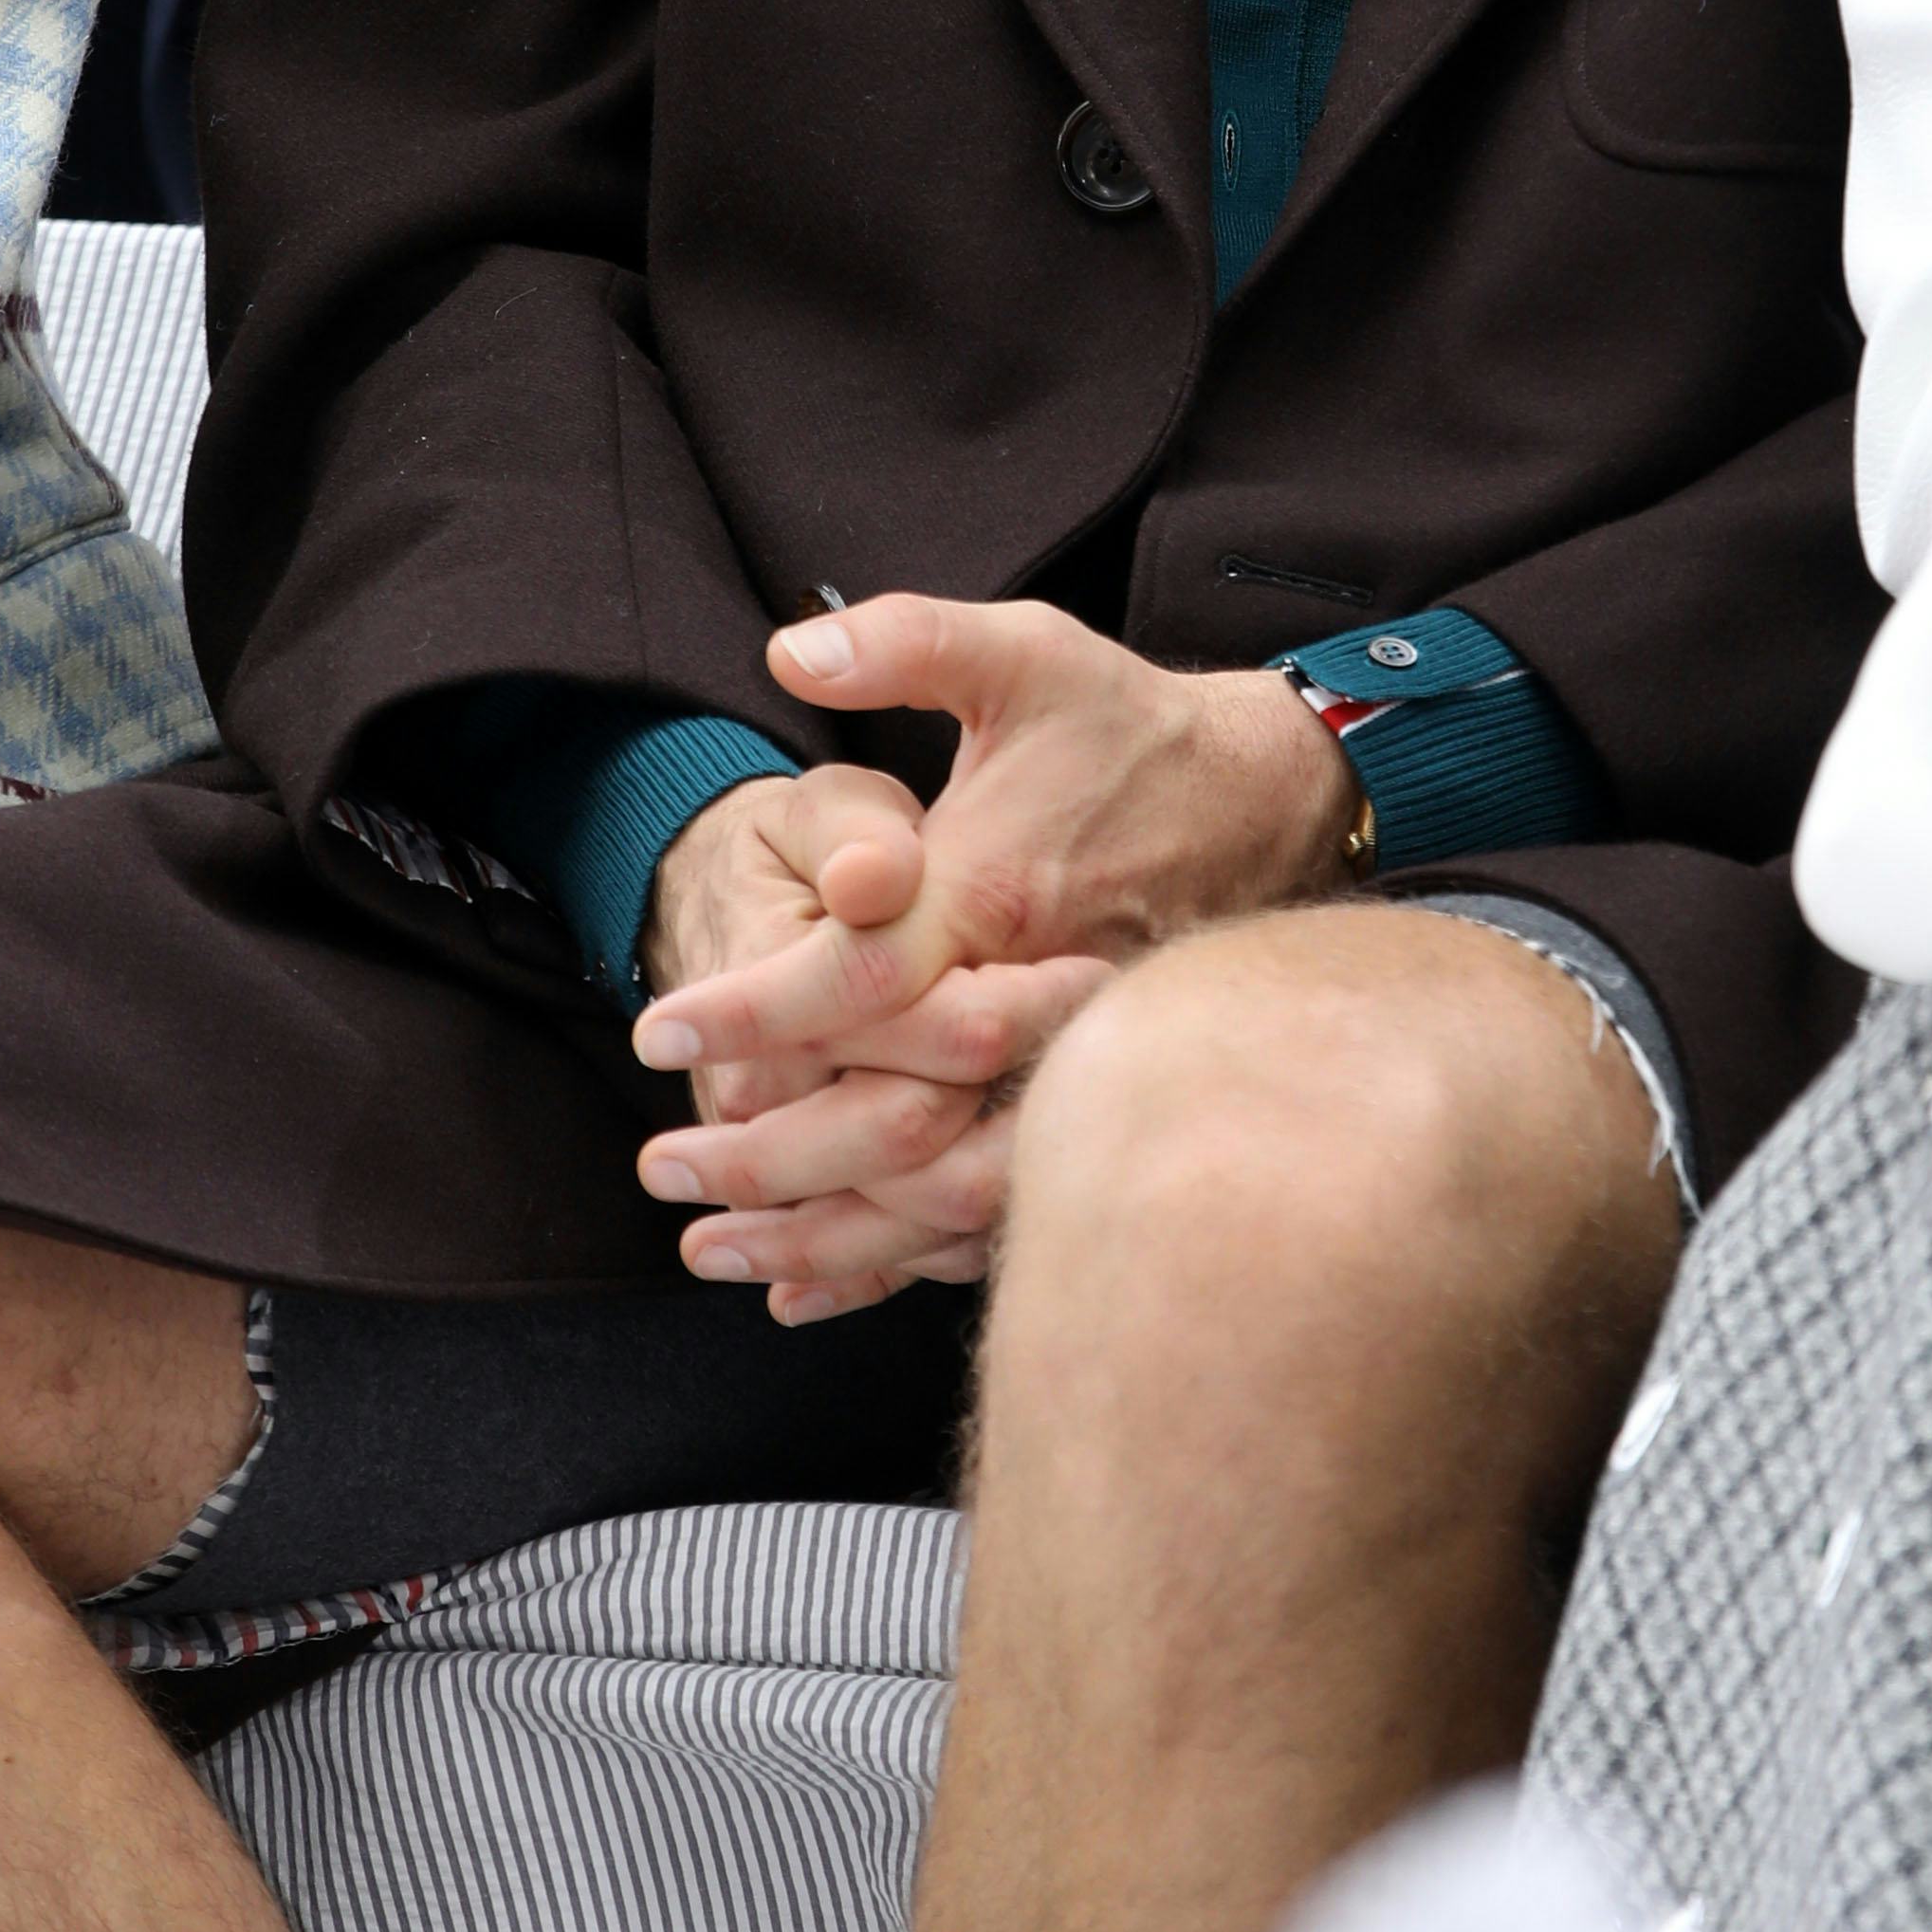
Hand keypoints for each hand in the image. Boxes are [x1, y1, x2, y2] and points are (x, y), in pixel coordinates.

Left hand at [628, 600, 1364, 1315]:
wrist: (1274, 799)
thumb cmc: (1132, 727)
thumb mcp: (1022, 653)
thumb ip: (903, 643)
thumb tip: (789, 651)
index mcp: (1001, 897)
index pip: (859, 979)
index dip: (752, 1008)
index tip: (657, 1030)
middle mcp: (1041, 1003)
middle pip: (891, 1117)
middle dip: (767, 1155)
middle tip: (660, 1170)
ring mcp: (1078, 1072)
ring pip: (943, 1195)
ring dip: (821, 1236)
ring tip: (710, 1251)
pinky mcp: (1097, 1113)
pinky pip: (994, 1217)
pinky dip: (900, 1266)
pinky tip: (814, 1288)